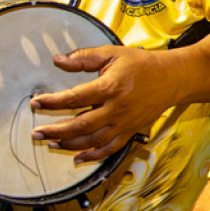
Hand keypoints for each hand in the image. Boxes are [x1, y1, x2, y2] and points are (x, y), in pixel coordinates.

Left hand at [30, 45, 182, 161]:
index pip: (74, 98)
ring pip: (93, 140)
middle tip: (36, 133)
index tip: (36, 102)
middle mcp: (116, 109)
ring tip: (51, 143)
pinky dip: (94, 155)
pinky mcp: (131, 131)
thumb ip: (84, 57)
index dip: (51, 102)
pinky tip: (78, 158)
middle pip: (80, 125)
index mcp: (110, 87)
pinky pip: (111, 148)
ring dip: (70, 144)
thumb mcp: (113, 53)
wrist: (173, 78)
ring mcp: (124, 123)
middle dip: (55, 130)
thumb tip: (58, 60)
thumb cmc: (143, 65)